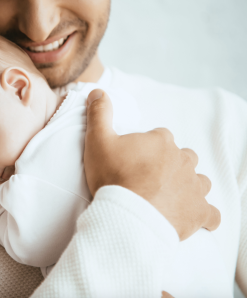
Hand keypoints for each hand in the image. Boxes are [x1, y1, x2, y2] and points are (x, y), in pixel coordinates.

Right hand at [84, 89, 219, 239]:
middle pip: (181, 157)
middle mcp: (182, 160)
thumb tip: (98, 91)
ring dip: (187, 186)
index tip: (134, 160)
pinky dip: (203, 215)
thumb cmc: (112, 177)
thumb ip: (99, 114)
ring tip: (168, 196)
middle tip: (148, 179)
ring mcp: (193, 186)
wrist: (126, 215)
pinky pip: (210, 214)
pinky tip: (192, 217)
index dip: (147, 148)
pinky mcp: (198, 212)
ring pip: (198, 181)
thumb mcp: (97, 141)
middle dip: (169, 165)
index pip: (160, 137)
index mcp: (161, 141)